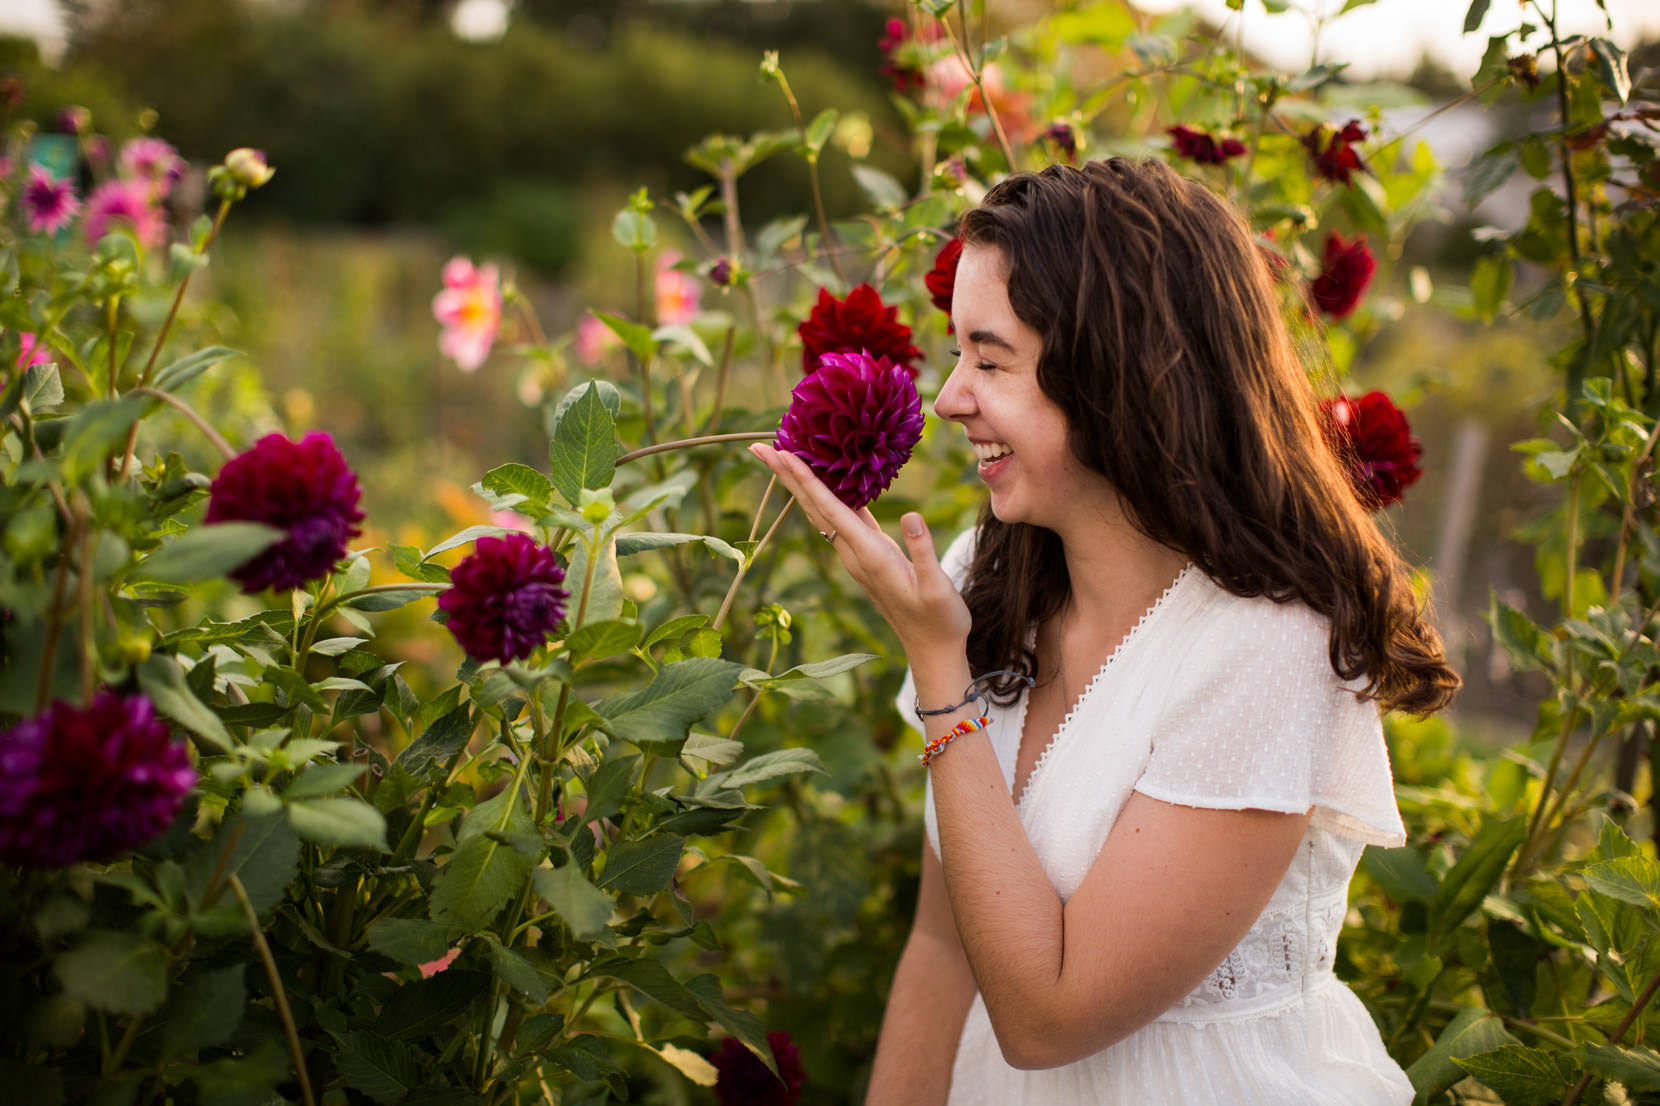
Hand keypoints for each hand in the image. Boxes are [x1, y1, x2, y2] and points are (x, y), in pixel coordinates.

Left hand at [748, 443, 971, 655]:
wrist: (933, 649)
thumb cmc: (940, 620)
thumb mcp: (937, 587)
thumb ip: (923, 551)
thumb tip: (912, 515)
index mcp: (869, 555)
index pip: (829, 509)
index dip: (805, 479)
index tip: (781, 453)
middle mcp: (855, 553)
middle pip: (813, 507)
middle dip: (787, 476)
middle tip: (760, 446)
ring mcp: (859, 555)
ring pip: (823, 512)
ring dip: (801, 484)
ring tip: (783, 457)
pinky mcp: (871, 556)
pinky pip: (842, 518)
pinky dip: (828, 496)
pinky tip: (827, 482)